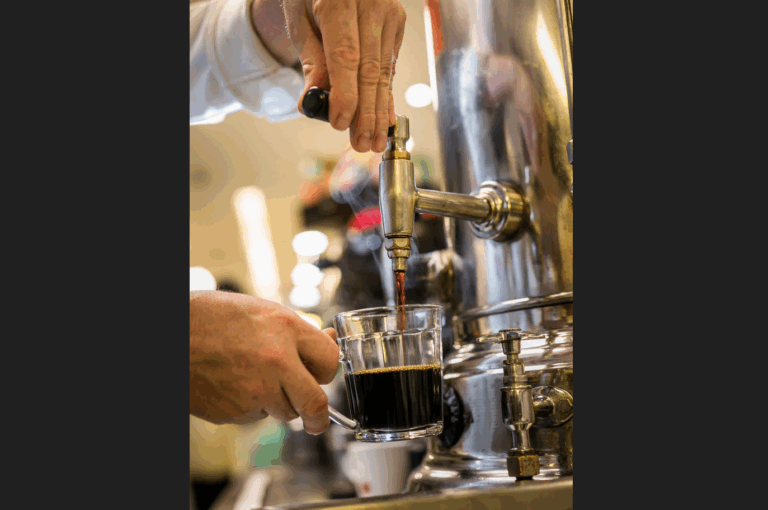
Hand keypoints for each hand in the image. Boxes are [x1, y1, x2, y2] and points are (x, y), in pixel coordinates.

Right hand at [190, 291, 339, 434]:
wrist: (171, 335)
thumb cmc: (212, 317)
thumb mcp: (262, 311)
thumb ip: (298, 331)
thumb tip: (330, 340)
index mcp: (286, 329)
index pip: (329, 361)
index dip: (326, 370)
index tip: (322, 376)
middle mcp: (276, 362)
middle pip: (314, 403)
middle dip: (319, 417)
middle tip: (317, 421)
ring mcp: (256, 390)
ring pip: (284, 411)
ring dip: (278, 402)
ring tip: (253, 377)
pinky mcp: (236, 412)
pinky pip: (255, 415)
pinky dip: (250, 405)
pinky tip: (233, 383)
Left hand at [283, 0, 406, 152]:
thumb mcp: (298, 18)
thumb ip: (311, 57)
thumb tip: (313, 100)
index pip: (346, 56)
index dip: (345, 94)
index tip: (340, 124)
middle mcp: (371, 4)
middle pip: (370, 70)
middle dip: (366, 113)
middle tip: (362, 144)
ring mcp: (389, 12)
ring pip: (384, 72)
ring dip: (379, 111)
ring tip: (373, 141)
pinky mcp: (398, 21)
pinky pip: (389, 65)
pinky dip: (385, 94)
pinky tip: (383, 119)